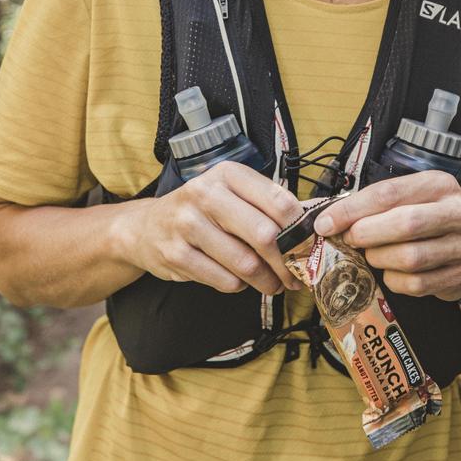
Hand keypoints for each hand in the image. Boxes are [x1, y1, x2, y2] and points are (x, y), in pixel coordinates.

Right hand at [125, 161, 304, 295]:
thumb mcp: (231, 194)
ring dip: (267, 280)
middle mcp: (205, 194)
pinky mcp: (177, 254)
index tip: (310, 246)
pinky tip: (239, 280)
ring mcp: (188, 224)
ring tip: (273, 283)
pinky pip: (225, 281)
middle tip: (296, 274)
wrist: (147, 227)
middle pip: (265, 234)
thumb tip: (313, 224)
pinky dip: (239, 286)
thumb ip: (267, 205)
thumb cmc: (202, 211)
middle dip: (287, 261)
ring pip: (246, 263)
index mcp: (227, 174)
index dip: (301, 228)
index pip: (278, 200)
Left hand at [312, 171, 460, 301]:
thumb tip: (329, 217)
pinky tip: (390, 272)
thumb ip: (376, 203)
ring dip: (380, 258)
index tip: (326, 222)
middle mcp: (457, 212)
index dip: (352, 209)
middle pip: (404, 223)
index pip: (389, 193)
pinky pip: (415, 284)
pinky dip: (394, 280)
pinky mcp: (459, 276)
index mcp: (439, 185)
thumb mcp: (411, 198)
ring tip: (371, 255)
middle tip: (350, 239)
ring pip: (409, 257)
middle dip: (367, 233)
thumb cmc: (432, 218)